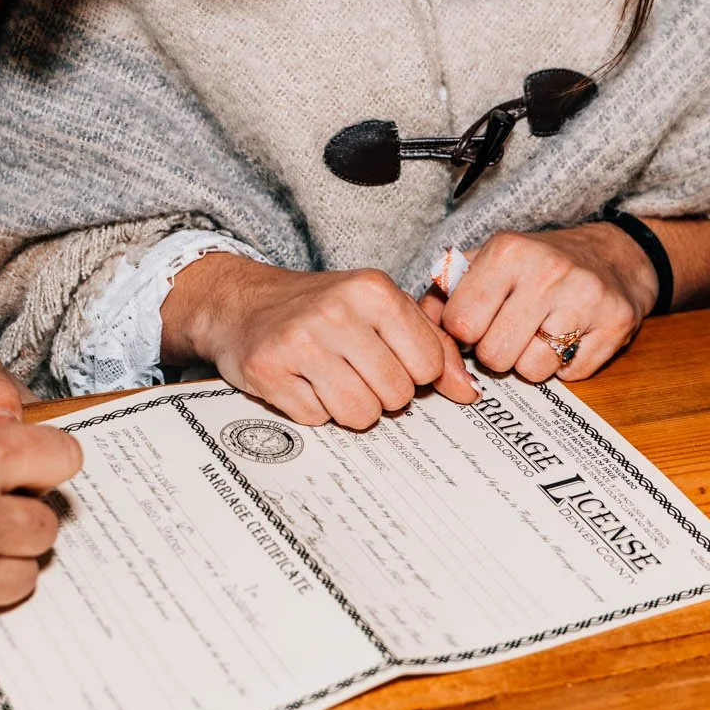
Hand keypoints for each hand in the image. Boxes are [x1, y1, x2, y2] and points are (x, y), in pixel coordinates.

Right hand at [163, 254, 476, 429]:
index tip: (388, 358)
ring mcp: (300, 341)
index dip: (413, 372)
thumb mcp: (380, 310)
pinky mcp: (268, 370)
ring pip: (359, 414)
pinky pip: (316, 419)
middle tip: (353, 369)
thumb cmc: (322, 309)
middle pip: (397, 395)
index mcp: (374, 291)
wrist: (243, 303)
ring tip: (328, 378)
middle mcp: (338, 311)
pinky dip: (311, 409)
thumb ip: (431, 346)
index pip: (429, 365)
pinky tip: (300, 381)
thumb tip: (467, 392)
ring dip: (348, 407)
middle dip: (380, 393)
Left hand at [430, 226, 657, 383]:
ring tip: (541, 332)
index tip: (478, 321)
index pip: (460, 325)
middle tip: (511, 330)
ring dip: (531, 362)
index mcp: (506, 252)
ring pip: (532, 371)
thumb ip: (442, 296)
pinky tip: (570, 337)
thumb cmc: (536, 265)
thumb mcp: (485, 264)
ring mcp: (585, 298)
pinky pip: (570, 376)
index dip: (464, 332)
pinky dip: (565, 366)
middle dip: (496, 352)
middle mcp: (546, 271)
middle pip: (494, 355)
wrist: (612, 255)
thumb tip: (419, 336)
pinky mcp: (615, 324)